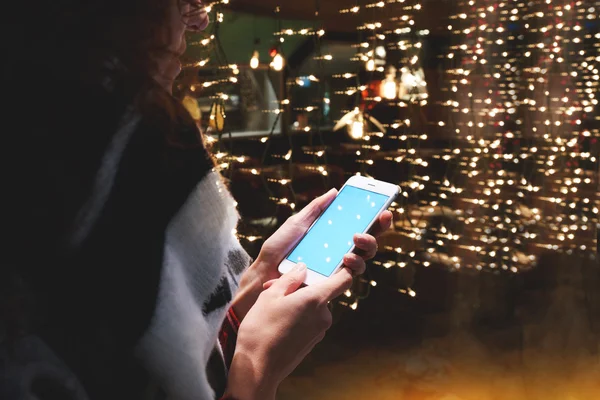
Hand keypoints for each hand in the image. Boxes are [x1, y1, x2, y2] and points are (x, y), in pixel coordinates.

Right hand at [224, 263, 352, 399]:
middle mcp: (323, 315)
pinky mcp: (313, 342)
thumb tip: (303, 268)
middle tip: (276, 288)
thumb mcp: (270, 295)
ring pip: (313, 308)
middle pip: (322, 292)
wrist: (258, 368)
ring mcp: (320, 331)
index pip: (343, 280)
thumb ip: (290, 279)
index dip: (343, 269)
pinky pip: (309, 321)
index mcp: (316, 300)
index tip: (335, 264)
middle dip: (302, 288)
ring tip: (272, 307)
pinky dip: (298, 317)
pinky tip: (277, 322)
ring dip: (297, 303)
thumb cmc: (261, 329)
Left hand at [232, 189, 392, 318]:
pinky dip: (355, 264)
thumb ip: (315, 209)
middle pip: (367, 243)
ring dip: (368, 246)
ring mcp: (336, 269)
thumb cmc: (279, 249)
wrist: (264, 273)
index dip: (375, 220)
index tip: (384, 209)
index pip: (359, 228)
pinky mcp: (331, 283)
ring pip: (364, 259)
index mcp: (332, 238)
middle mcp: (338, 253)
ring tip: (357, 238)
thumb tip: (334, 192)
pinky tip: (348, 257)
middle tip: (379, 219)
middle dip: (377, 230)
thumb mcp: (297, 223)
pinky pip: (351, 275)